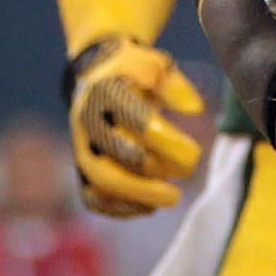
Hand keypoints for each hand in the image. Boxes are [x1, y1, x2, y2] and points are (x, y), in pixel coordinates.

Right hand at [66, 39, 204, 217]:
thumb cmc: (134, 74)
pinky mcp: (82, 170)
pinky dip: (121, 208)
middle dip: (156, 168)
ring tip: (173, 196)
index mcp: (105, 92)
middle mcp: (87, 121)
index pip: (135, 121)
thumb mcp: (156, 67)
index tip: (193, 151)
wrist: (94, 79)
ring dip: (140, 194)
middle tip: (188, 171)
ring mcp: (82, 148)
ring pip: (102, 181)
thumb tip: (193, 109)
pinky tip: (150, 207)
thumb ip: (175, 86)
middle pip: (117, 154)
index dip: (167, 142)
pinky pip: (94, 198)